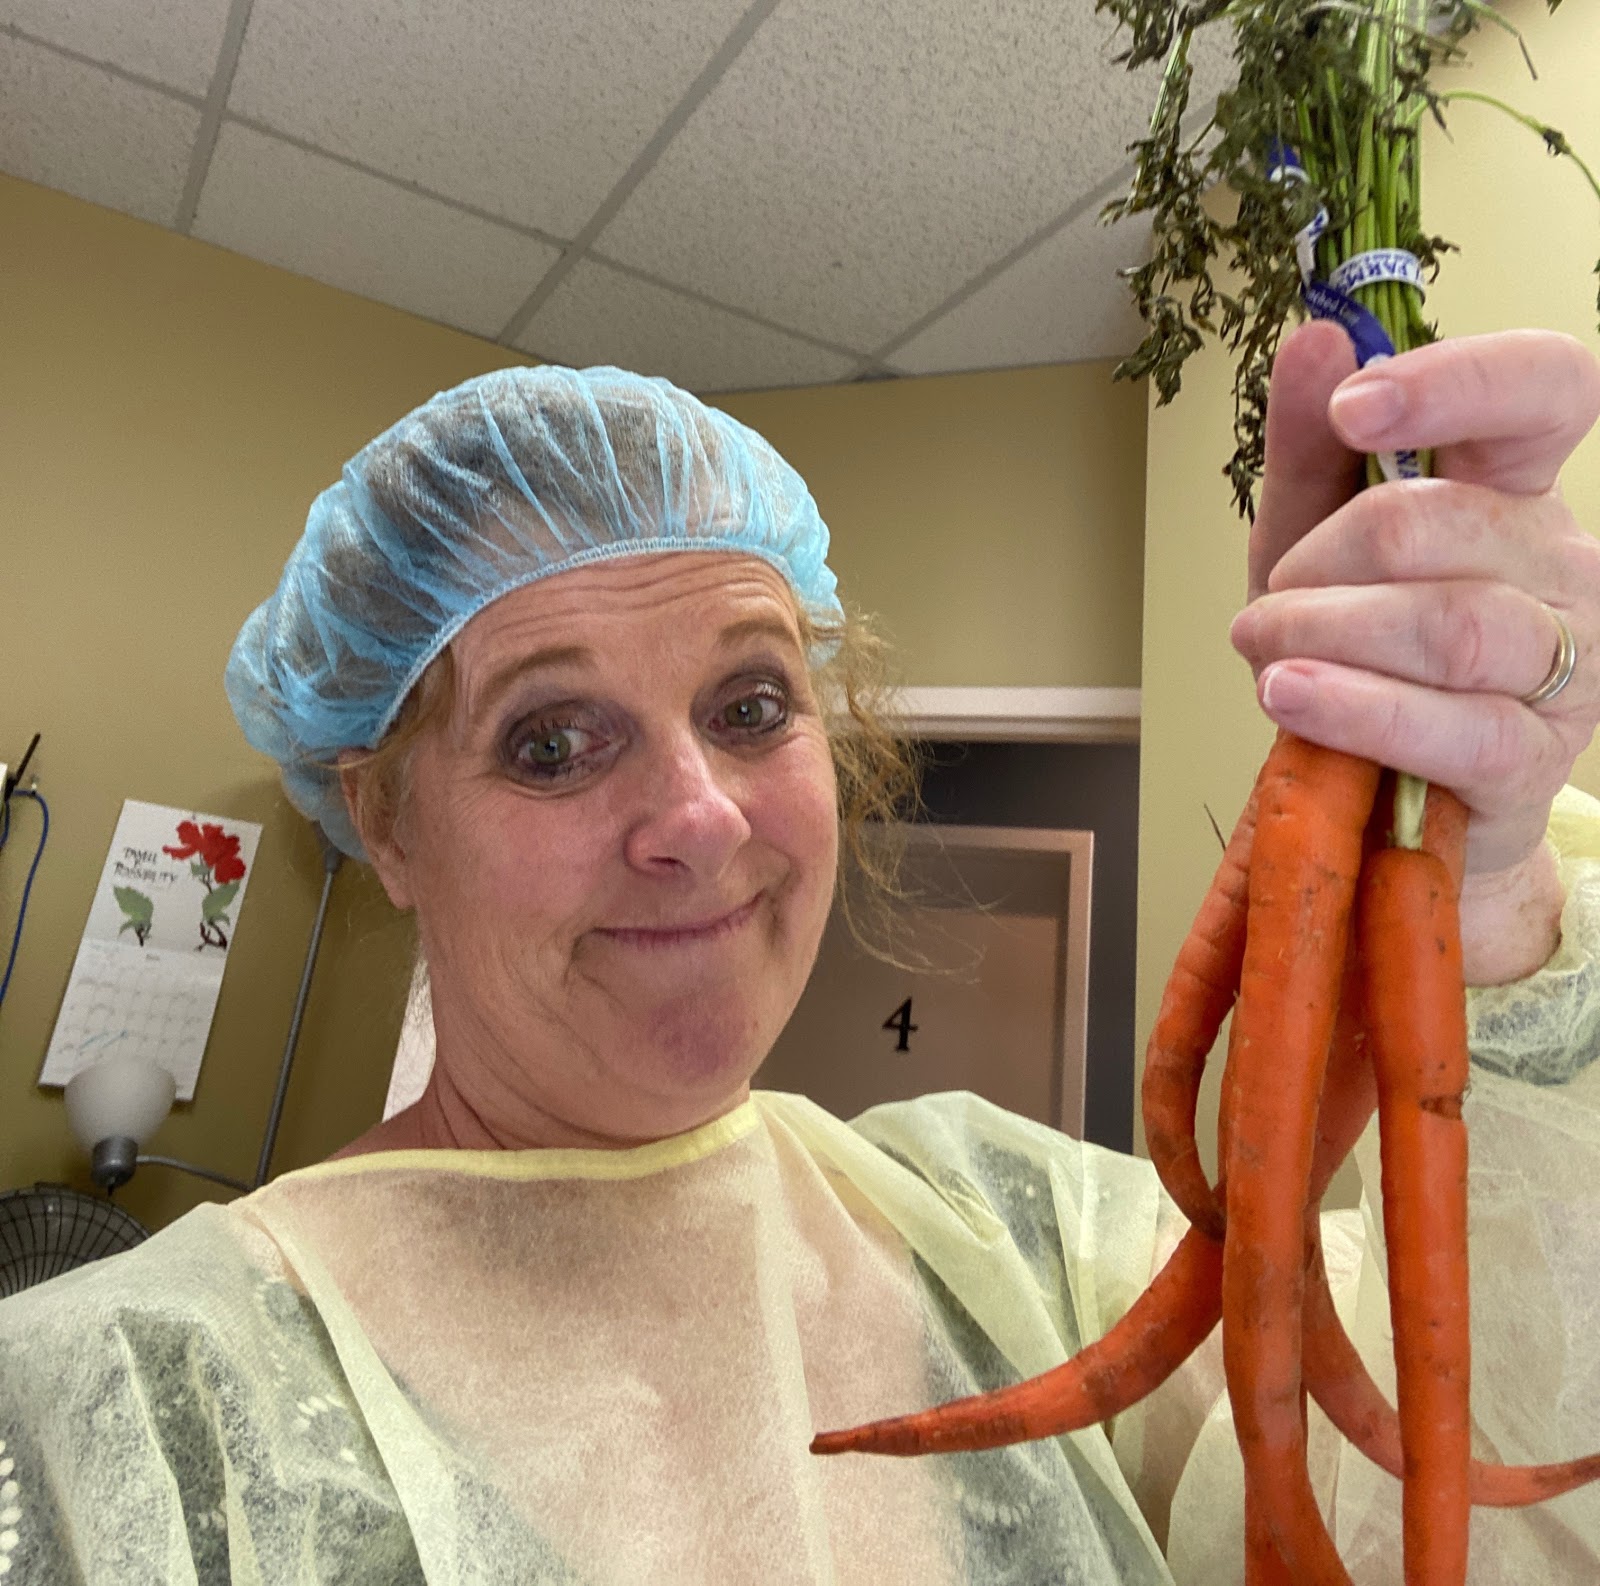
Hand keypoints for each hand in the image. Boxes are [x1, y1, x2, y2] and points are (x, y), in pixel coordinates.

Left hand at [1229, 321, 1599, 979]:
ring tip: (1263, 653)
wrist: (1381, 792)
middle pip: (1449, 521)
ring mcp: (1567, 664)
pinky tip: (1290, 696)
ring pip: (1453, 625)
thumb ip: (1309, 448)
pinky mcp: (1534, 759)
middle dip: (1325, 560)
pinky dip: (1355, 707)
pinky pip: (1455, 727)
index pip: (1548, 388)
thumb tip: (1318, 339)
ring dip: (1326, 633)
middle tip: (1267, 605)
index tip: (1356, 404)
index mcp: (1519, 486)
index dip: (1458, 382)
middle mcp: (1564, 562)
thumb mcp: (1309, 541)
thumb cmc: (1355, 652)